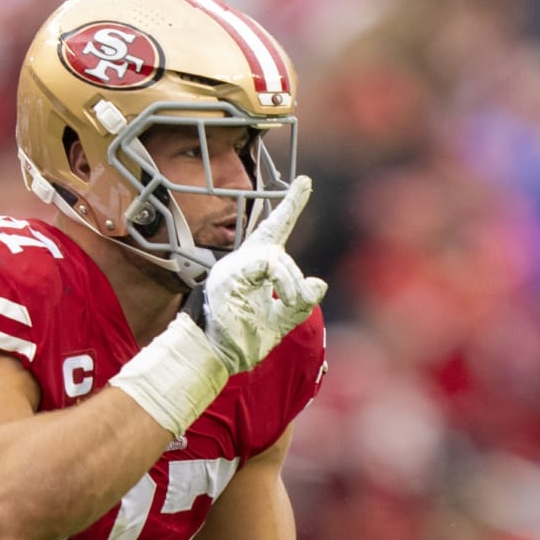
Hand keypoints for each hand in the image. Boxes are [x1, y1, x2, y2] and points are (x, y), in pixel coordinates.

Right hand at [199, 174, 324, 372]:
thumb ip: (300, 301)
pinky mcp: (228, 276)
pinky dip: (282, 281)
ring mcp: (232, 267)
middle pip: (278, 250)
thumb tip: (319, 284)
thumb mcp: (281, 319)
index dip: (290, 205)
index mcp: (255, 268)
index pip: (274, 229)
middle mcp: (242, 262)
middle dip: (295, 278)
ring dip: (291, 281)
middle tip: (298, 301)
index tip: (304, 182)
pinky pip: (266, 265)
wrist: (219, 357)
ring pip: (275, 257)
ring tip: (291, 302)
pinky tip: (282, 298)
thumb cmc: (244, 340)